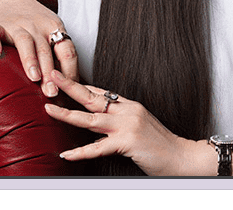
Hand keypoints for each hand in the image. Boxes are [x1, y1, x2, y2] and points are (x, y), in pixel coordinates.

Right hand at [0, 0, 78, 96]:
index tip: (69, 89)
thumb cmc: (33, 22)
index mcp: (54, 28)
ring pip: (25, 41)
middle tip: (52, 92)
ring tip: (33, 77)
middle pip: (45, 50)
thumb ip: (59, 53)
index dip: (69, 70)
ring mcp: (15, 24)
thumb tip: (72, 83)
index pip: (66, 50)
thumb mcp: (51, 30)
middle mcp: (36, 25)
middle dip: (50, 72)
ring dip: (30, 59)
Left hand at [44, 70, 196, 175]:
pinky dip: (80, 152)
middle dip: (70, 86)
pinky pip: (98, 147)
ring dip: (66, 113)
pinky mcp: (127, 141)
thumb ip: (124, 120)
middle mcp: (127, 111)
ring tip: (49, 108)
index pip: (101, 91)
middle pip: (92, 96)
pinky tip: (67, 153)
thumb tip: (105, 122)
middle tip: (52, 74)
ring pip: (89, 118)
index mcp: (130, 105)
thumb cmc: (162, 146)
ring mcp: (127, 125)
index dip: (82, 84)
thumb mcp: (142, 125)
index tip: (66, 77)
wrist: (182, 157)